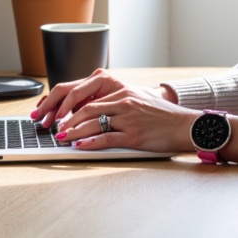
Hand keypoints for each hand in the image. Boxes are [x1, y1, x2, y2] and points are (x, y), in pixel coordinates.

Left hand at [30, 70, 192, 152]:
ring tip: (60, 138)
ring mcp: (128, 119)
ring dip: (72, 132)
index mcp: (122, 92)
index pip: (87, 96)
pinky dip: (90, 142)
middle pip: (85, 108)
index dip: (67, 106)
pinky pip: (106, 138)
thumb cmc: (162, 116)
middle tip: (52, 128)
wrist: (185, 125)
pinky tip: (79, 146)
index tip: (54, 114)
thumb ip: (117, 103)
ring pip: (92, 123)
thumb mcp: (139, 101)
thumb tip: (93, 112)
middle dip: (64, 119)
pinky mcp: (133, 136)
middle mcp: (124, 102)